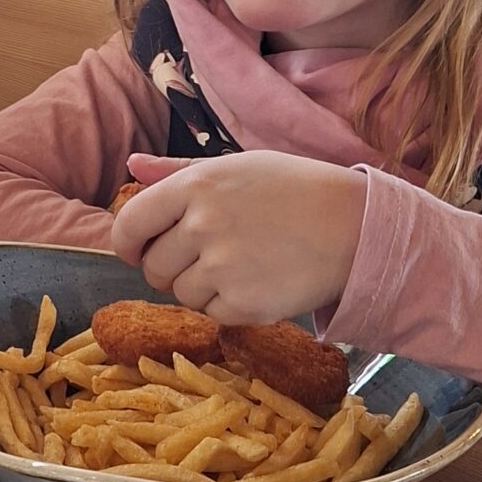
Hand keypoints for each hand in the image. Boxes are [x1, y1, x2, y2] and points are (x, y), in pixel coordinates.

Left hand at [110, 151, 364, 323]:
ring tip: (239, 265)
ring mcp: (223, 266)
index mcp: (195, 185)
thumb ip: (177, 171)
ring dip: (201, 287)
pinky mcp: (245, 303)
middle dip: (170, 268)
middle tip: (206, 257)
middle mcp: (202, 225)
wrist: (353, 225)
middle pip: (153, 267)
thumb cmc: (293, 189)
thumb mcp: (235, 167)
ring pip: (181, 294)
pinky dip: (229, 306)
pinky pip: (212, 314)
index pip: (130, 224)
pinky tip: (256, 282)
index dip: (127, 244)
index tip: (137, 250)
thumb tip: (131, 168)